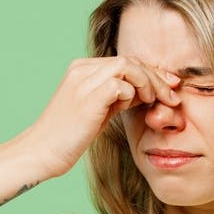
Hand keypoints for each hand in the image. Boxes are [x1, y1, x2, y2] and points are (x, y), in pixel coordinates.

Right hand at [17, 56, 181, 177]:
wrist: (41, 152)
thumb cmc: (69, 136)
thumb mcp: (99, 111)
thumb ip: (118, 97)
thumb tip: (146, 91)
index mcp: (82, 68)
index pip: (126, 60)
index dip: (152, 72)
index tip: (170, 86)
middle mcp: (82, 69)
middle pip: (131, 60)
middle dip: (157, 76)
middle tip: (172, 95)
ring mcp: (83, 81)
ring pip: (128, 66)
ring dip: (149, 83)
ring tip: (157, 101)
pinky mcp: (87, 97)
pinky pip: (121, 84)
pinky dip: (133, 95)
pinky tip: (136, 107)